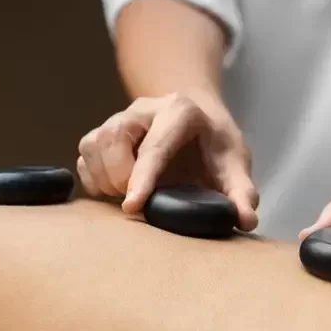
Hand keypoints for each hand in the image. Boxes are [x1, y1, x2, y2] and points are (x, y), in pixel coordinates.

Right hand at [77, 93, 258, 230]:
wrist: (198, 120)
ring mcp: (120, 118)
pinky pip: (85, 155)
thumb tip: (246, 221)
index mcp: (181, 111)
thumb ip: (242, 192)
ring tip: (129, 196)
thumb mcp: (235, 163)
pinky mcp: (103, 133)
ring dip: (105, 179)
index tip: (133, 207)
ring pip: (94, 144)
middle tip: (141, 203)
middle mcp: (144, 109)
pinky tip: (114, 192)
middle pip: (114, 138)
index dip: (143, 178)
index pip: (156, 146)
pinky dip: (94, 179)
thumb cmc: (216, 144)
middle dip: (121, 177)